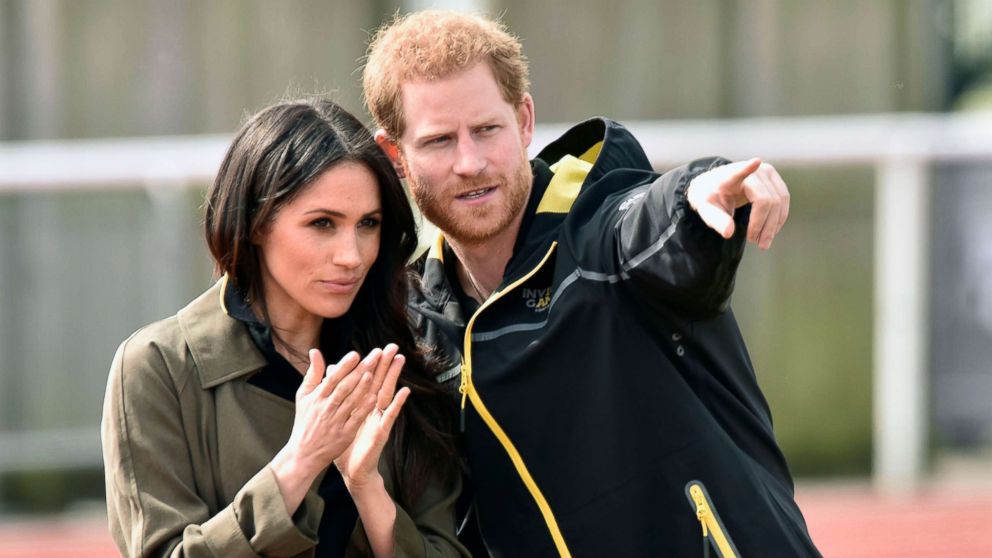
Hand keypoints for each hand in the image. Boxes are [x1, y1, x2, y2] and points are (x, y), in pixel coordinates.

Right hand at [274, 349, 377, 480]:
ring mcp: (335, 422)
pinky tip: (374, 398)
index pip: (332, 378)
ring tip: (373, 373)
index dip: (344, 366)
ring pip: (351, 402)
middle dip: (360, 370)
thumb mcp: (304, 396)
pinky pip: (355, 419)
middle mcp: (326, 408)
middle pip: (345, 387)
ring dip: (362, 387)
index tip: (356, 354)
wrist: (303, 453)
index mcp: (317, 398)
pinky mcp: (344, 435)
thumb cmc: (305, 421)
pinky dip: (364, 409)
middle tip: (375, 356)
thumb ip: (313, 373)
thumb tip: (315, 351)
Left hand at [334, 343, 409, 491]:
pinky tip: (404, 391)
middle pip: (380, 382)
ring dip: (394, 377)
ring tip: (400, 360)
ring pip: (387, 393)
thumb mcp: (339, 418)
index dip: (372, 365)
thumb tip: (331, 374)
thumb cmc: (346, 444)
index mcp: (361, 406)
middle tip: (393, 346)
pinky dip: (397, 403)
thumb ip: (336, 396)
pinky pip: (390, 415)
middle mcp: (372, 410)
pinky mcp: (382, 431)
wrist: (352, 471)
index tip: (377, 348)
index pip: (367, 381)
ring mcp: (378, 419)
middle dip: (386, 364)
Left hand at [686, 158, 789, 249]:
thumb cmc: (711, 198)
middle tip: (755, 243)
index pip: (739, 172)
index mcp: (729, 176)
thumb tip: (729, 233)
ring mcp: (767, 172)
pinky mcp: (775, 178)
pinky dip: (778, 218)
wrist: (716, 185)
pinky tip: (771, 231)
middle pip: (766, 200)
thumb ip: (717, 221)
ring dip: (773, 225)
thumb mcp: (707, 211)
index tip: (756, 162)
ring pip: (779, 201)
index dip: (747, 168)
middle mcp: (752, 170)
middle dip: (764, 225)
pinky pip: (783, 199)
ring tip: (762, 242)